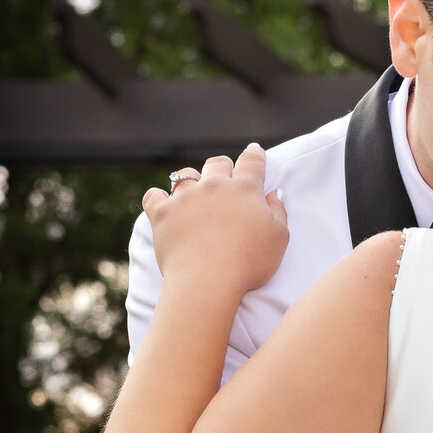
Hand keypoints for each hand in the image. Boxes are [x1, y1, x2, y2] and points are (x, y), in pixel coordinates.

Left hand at [142, 145, 287, 296]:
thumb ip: (278, 211)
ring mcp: (185, 197)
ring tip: (193, 194)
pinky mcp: (162, 212)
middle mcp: (214, 186)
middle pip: (217, 163)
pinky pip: (154, 196)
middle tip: (225, 179)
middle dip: (223, 167)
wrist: (208, 280)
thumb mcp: (279, 238)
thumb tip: (272, 193)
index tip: (254, 152)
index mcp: (245, 190)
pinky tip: (161, 203)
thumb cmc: (250, 262)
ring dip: (191, 181)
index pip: (252, 162)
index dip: (255, 155)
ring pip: (185, 175)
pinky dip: (157, 198)